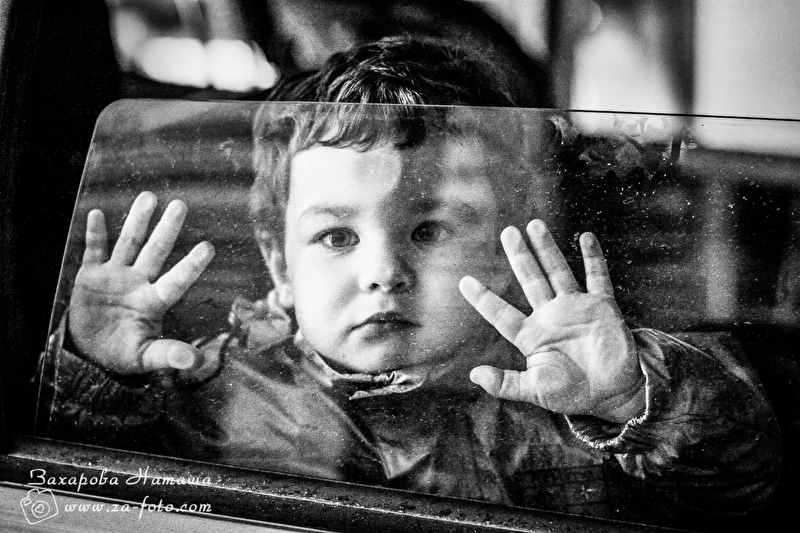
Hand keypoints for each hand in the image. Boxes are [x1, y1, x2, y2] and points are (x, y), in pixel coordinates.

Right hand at [68, 192, 214, 374]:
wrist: (88, 354)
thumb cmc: (122, 355)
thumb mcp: (145, 357)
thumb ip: (169, 355)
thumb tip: (196, 361)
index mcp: (155, 302)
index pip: (177, 280)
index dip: (192, 265)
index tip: (209, 247)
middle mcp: (139, 283)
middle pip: (156, 251)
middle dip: (167, 229)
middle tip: (181, 205)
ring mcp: (116, 276)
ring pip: (129, 243)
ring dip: (137, 221)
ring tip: (148, 197)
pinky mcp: (90, 276)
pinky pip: (94, 250)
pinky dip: (95, 234)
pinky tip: (97, 214)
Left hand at [459, 220, 644, 423]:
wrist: (615, 395)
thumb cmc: (574, 394)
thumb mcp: (535, 390)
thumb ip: (506, 383)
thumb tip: (474, 375)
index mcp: (532, 335)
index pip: (501, 313)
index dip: (484, 298)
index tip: (464, 281)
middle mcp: (551, 316)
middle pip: (530, 280)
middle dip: (519, 256)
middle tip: (507, 232)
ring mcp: (576, 308)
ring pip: (558, 272)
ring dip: (547, 249)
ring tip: (535, 225)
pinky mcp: (602, 307)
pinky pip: (597, 277)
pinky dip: (593, 258)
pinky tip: (586, 237)